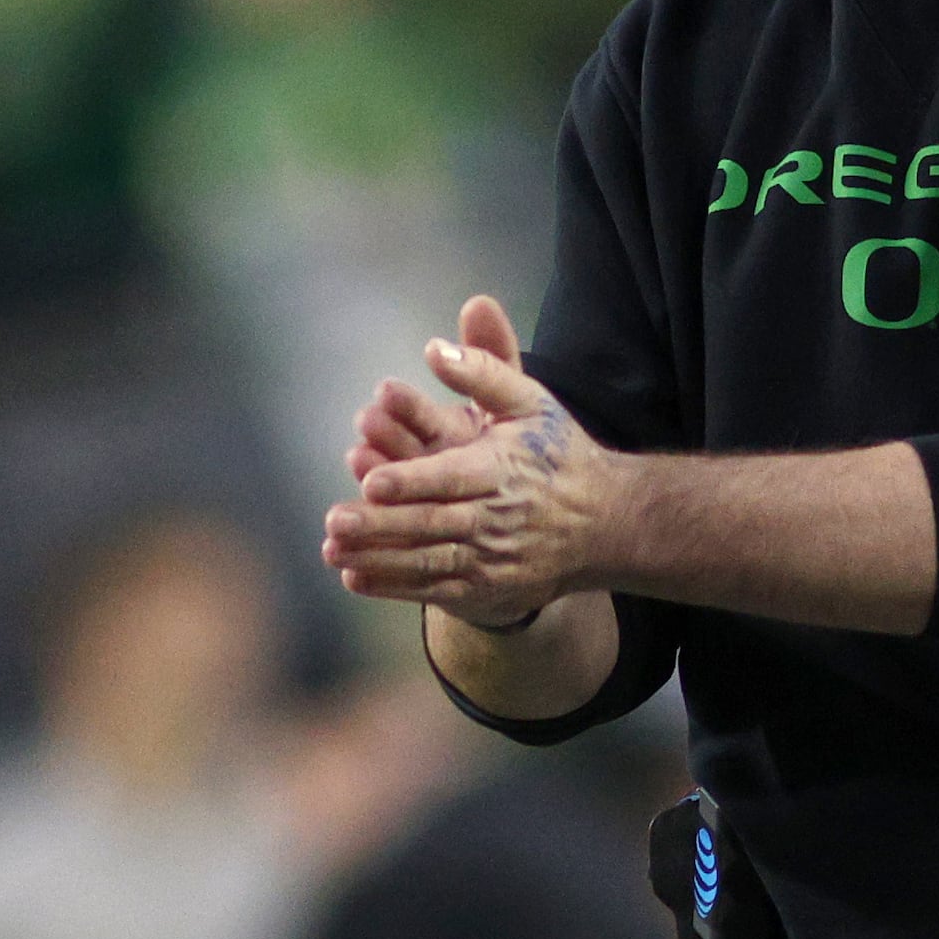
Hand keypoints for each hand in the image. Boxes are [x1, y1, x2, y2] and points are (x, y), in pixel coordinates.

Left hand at [321, 295, 630, 632]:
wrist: (606, 521)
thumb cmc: (557, 453)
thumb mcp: (530, 401)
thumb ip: (482, 371)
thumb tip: (436, 348)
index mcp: (503, 468)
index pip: (451, 475)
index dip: (412, 479)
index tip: (371, 479)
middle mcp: (497, 517)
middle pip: (432, 523)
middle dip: (381, 524)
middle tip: (333, 520)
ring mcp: (493, 558)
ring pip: (429, 561)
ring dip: (378, 559)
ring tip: (333, 551)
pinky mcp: (488, 587)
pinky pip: (436, 590)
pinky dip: (396, 588)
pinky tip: (357, 578)